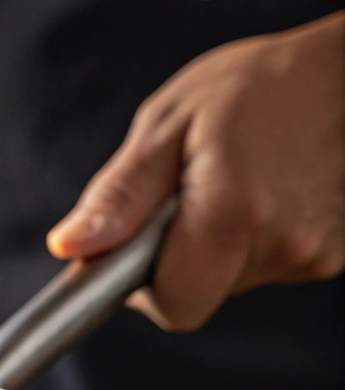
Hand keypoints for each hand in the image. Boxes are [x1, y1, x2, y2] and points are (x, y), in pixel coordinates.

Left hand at [46, 11, 344, 331]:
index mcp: (233, 214)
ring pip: (235, 277)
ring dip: (220, 241)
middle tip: (191, 191)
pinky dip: (257, 235)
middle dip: (180, 254)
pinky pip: (272, 262)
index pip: (173, 305)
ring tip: (237, 178)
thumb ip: (119, 196)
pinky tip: (268, 187)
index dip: (144, 285)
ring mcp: (318, 252)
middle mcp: (284, 244)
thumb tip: (70, 248)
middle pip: (203, 292)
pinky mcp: (337, 251)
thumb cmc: (264, 84)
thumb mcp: (169, 123)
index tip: (139, 244)